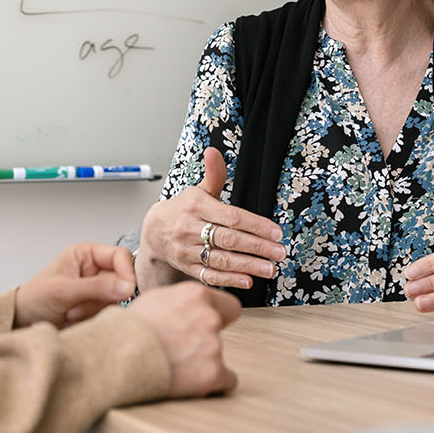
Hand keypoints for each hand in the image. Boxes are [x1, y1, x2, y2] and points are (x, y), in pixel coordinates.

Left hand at [13, 243, 135, 327]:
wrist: (21, 324)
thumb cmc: (33, 300)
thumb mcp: (63, 290)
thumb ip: (97, 287)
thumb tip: (128, 286)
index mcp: (86, 255)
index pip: (120, 256)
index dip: (126, 272)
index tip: (126, 290)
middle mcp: (94, 270)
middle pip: (122, 279)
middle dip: (103, 295)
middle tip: (81, 302)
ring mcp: (97, 290)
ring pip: (117, 298)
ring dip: (96, 309)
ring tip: (72, 310)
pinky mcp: (97, 308)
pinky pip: (110, 312)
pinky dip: (95, 318)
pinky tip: (75, 317)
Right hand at [127, 282, 241, 396]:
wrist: (112, 359)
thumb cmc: (122, 331)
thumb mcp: (151, 301)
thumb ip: (177, 303)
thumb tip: (179, 309)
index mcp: (194, 295)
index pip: (228, 306)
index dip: (216, 317)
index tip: (204, 326)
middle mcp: (209, 317)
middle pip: (220, 331)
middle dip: (203, 340)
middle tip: (178, 349)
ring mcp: (213, 345)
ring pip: (217, 356)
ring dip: (201, 362)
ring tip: (171, 365)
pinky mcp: (212, 373)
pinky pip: (226, 380)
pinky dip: (210, 384)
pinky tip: (188, 382)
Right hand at [140, 147, 286, 289]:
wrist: (154, 232)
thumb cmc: (183, 210)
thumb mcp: (198, 190)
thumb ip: (213, 174)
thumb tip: (214, 151)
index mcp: (197, 206)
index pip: (232, 217)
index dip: (256, 225)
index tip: (276, 232)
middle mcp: (190, 228)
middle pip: (229, 239)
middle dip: (257, 247)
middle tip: (279, 253)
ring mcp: (186, 249)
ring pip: (221, 259)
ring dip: (248, 266)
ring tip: (270, 269)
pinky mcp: (186, 266)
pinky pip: (208, 275)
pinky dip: (229, 279)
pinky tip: (247, 280)